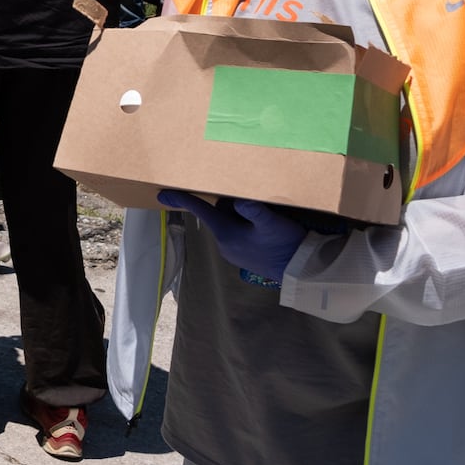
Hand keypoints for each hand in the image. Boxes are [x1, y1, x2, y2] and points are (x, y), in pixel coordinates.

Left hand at [157, 191, 307, 283]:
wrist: (302, 270)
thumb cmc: (286, 244)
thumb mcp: (272, 223)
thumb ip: (255, 211)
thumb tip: (239, 203)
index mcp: (226, 234)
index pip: (201, 211)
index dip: (183, 200)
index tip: (162, 194)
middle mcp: (224, 245)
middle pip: (218, 214)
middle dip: (227, 205)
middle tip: (247, 198)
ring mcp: (233, 252)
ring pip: (228, 224)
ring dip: (238, 216)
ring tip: (259, 214)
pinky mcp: (244, 256)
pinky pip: (237, 234)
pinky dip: (244, 226)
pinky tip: (262, 227)